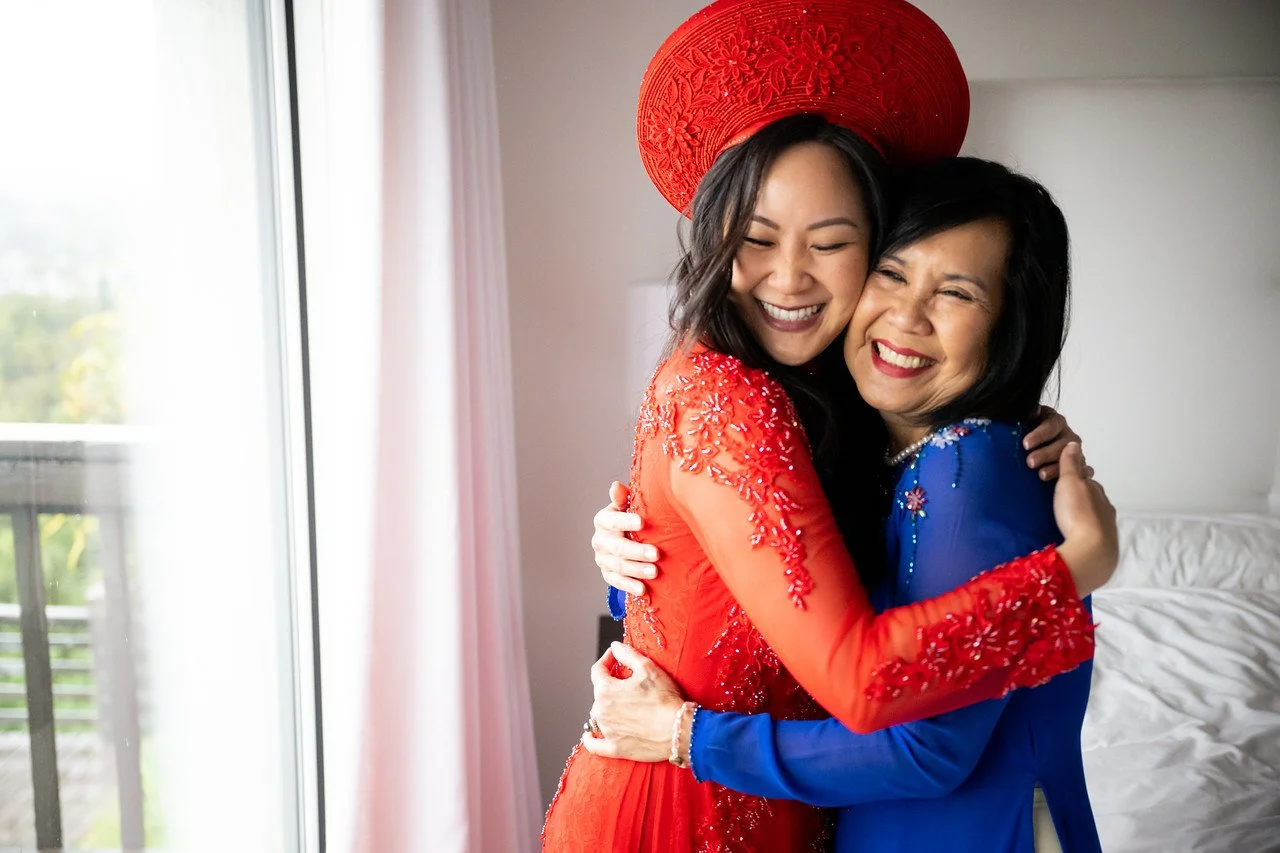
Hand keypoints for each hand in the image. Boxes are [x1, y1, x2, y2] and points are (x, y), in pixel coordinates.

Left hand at [579, 642, 684, 762]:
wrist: (678, 731)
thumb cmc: (664, 699)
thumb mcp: (648, 668)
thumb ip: (627, 655)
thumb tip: (615, 647)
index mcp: (605, 691)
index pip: (598, 670)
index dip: (607, 660)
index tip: (615, 656)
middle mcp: (601, 711)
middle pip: (599, 693)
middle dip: (611, 684)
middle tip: (627, 682)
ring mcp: (607, 731)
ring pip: (599, 715)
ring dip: (606, 707)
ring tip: (621, 705)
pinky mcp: (615, 748)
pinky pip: (595, 745)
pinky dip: (591, 739)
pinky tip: (589, 736)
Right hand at [594, 481, 659, 596]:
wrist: (622, 536)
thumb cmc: (630, 517)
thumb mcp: (626, 505)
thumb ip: (623, 497)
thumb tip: (616, 486)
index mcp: (603, 520)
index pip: (613, 521)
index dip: (626, 521)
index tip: (642, 522)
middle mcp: (600, 540)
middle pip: (617, 547)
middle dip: (637, 551)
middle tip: (656, 553)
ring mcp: (602, 559)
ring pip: (618, 566)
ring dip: (636, 570)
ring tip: (654, 572)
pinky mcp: (607, 574)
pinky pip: (616, 582)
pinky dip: (629, 586)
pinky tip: (643, 590)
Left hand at [1023, 406, 1091, 481]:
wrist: (1031, 450)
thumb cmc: (1024, 437)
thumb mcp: (1021, 425)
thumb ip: (1019, 423)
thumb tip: (1009, 416)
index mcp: (1054, 421)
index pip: (1051, 425)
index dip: (1039, 434)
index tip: (1026, 444)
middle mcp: (1067, 435)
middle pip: (1062, 443)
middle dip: (1046, 453)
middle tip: (1030, 462)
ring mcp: (1074, 451)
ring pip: (1073, 458)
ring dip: (1056, 467)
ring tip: (1041, 474)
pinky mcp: (1078, 466)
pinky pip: (1083, 471)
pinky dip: (1075, 476)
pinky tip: (1063, 482)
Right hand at [1053, 443, 1117, 596]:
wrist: (1091, 552)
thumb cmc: (1078, 514)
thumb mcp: (1069, 483)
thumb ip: (1070, 464)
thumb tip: (1074, 443)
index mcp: (1098, 493)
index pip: (1088, 480)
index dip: (1076, 477)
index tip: (1062, 477)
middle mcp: (1105, 509)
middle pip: (1092, 499)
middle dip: (1081, 498)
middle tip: (1061, 500)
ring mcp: (1106, 529)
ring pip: (1094, 518)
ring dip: (1082, 517)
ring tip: (1066, 520)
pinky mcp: (1102, 547)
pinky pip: (1092, 535)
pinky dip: (1084, 533)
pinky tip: (1074, 537)